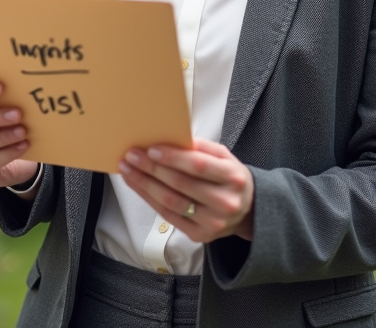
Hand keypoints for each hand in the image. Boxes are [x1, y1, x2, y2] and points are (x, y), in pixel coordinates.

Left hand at [119, 138, 254, 242]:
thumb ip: (201, 148)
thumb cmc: (230, 178)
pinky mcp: (199, 235)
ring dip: (144, 184)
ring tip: (128, 170)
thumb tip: (171, 140)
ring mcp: (212, 222)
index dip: (173, 158)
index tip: (151, 149)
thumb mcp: (225, 157)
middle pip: (180, 184)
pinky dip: (149, 199)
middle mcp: (224, 202)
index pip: (198, 166)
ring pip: (171, 202)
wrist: (247, 211)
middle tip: (131, 156)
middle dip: (151, 168)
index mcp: (233, 177)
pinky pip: (168, 215)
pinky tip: (138, 186)